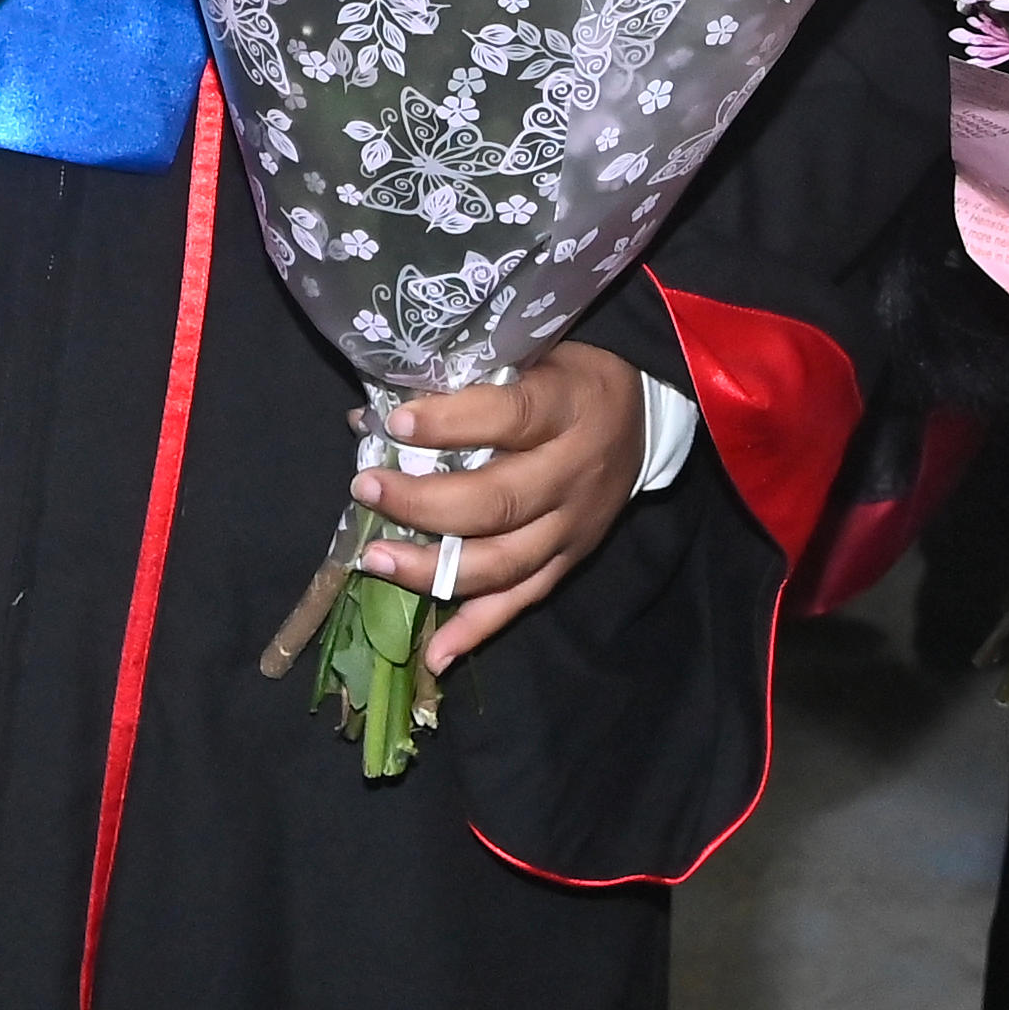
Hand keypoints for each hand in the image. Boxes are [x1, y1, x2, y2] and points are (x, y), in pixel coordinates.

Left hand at [362, 349, 645, 672]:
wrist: (641, 420)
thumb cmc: (568, 380)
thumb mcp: (531, 357)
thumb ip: (462, 383)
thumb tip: (369, 418)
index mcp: (567, 407)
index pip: (510, 415)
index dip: (450, 423)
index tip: (395, 423)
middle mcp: (574, 473)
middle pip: (499, 501)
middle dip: (424, 502)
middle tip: (367, 490)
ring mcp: (573, 526)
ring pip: (504, 562)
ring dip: (434, 569)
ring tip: (376, 558)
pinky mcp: (569, 562)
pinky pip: (521, 601)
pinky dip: (476, 630)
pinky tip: (434, 653)